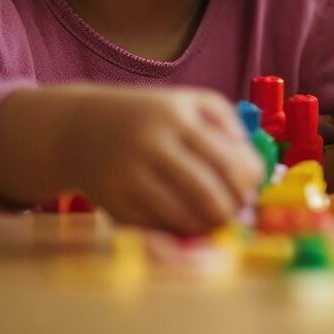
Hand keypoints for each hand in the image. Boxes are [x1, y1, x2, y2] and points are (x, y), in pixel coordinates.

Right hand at [0, 84, 264, 234]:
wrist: (78, 127)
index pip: (228, 161)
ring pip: (184, 218)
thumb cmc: (149, 115)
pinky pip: (158, 228)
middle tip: (236, 211)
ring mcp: (128, 176)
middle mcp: (151, 145)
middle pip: (209, 195)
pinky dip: (178, 230)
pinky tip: (184, 220)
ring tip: (215, 218)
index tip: (251, 189)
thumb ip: (228, 127)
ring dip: (209, 226)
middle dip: (231, 211)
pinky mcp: (112, 203)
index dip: (248, 184)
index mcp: (177, 116)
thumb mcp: (190, 103)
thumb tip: (255, 171)